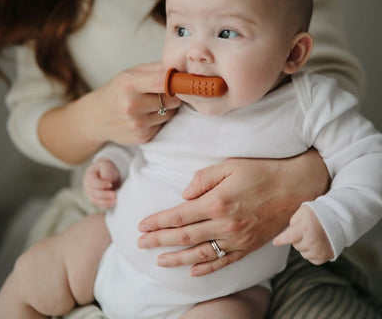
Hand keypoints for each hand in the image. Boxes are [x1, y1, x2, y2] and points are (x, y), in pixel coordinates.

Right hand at [38, 62, 180, 163]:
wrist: (97, 117)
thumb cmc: (118, 91)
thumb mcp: (131, 73)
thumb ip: (157, 69)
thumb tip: (183, 69)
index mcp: (129, 84)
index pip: (164, 81)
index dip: (177, 81)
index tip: (181, 81)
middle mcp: (132, 105)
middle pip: (172, 99)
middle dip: (173, 96)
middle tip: (163, 93)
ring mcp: (137, 124)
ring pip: (170, 113)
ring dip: (167, 109)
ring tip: (151, 105)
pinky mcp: (142, 137)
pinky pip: (163, 126)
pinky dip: (159, 121)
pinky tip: (145, 117)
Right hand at [83, 157, 119, 208]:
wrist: (107, 171)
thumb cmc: (106, 168)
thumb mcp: (106, 166)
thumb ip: (106, 175)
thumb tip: (108, 186)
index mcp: (89, 175)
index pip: (94, 182)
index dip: (102, 185)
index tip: (111, 184)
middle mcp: (87, 185)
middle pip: (94, 192)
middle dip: (105, 195)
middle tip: (114, 195)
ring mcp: (90, 192)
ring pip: (95, 200)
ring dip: (105, 202)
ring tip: (114, 201)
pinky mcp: (95, 198)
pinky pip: (98, 203)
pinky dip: (105, 204)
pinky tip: (112, 203)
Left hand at [138, 150, 328, 275]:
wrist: (296, 186)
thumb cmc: (262, 171)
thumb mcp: (230, 165)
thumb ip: (203, 179)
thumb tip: (184, 194)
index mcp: (217, 203)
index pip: (179, 216)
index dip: (158, 222)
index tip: (142, 225)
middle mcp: (225, 225)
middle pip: (184, 236)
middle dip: (159, 240)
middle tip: (141, 243)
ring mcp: (237, 239)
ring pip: (200, 253)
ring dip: (176, 258)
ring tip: (159, 260)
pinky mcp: (248, 247)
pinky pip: (224, 262)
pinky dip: (206, 268)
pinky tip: (192, 271)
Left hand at [273, 204, 333, 264]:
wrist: (337, 219)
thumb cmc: (318, 214)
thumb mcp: (302, 212)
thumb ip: (292, 223)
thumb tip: (287, 233)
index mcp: (305, 229)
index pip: (289, 237)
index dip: (281, 240)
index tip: (275, 242)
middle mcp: (312, 241)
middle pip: (296, 245)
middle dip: (298, 239)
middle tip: (306, 230)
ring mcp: (319, 250)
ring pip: (303, 253)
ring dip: (305, 246)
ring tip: (313, 236)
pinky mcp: (325, 257)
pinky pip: (312, 259)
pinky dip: (313, 253)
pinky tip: (317, 243)